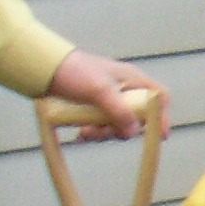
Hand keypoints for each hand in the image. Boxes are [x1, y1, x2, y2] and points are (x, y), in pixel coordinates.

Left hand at [44, 50, 160, 138]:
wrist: (43, 70)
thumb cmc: (74, 72)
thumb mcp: (99, 90)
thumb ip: (119, 111)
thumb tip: (133, 132)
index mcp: (132, 80)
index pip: (158, 98)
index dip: (161, 116)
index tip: (159, 135)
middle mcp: (124, 90)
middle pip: (137, 117)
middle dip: (121, 129)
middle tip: (104, 133)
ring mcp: (109, 100)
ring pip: (118, 125)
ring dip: (103, 133)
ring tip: (85, 133)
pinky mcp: (94, 107)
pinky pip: (102, 126)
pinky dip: (93, 132)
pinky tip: (81, 133)